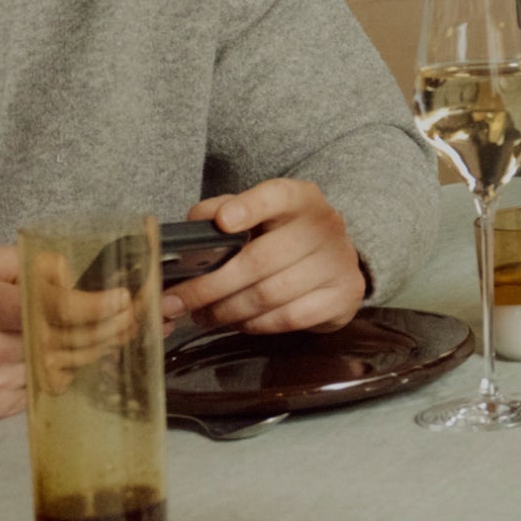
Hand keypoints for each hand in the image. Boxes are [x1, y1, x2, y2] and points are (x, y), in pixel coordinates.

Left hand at [166, 180, 367, 334]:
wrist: (331, 261)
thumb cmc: (281, 237)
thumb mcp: (254, 216)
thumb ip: (219, 212)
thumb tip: (192, 227)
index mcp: (300, 199)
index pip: (277, 196)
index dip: (250, 207)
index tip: (223, 221)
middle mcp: (325, 226)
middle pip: (260, 259)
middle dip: (210, 286)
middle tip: (175, 302)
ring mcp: (338, 261)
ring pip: (270, 294)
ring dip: (226, 310)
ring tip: (202, 315)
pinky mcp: (344, 294)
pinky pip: (289, 318)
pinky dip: (255, 324)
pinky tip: (238, 322)